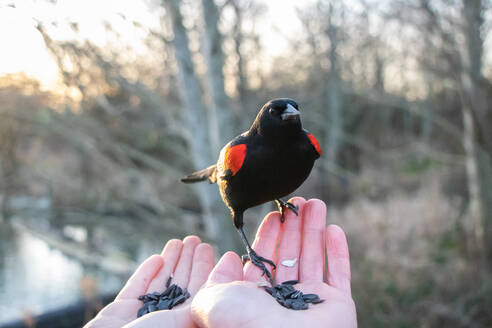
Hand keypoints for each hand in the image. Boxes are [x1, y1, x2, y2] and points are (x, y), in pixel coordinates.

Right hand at [84, 236, 213, 327]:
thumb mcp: (184, 321)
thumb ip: (201, 301)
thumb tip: (224, 279)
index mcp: (184, 320)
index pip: (199, 289)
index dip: (204, 267)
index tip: (207, 247)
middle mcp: (165, 318)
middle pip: (181, 283)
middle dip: (188, 260)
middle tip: (194, 239)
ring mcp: (143, 315)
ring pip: (160, 284)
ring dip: (170, 261)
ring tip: (178, 241)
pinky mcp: (120, 312)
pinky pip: (136, 288)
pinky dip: (146, 273)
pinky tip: (156, 259)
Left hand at [191, 198, 356, 327]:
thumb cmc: (243, 324)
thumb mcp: (212, 299)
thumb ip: (217, 278)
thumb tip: (229, 258)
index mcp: (257, 297)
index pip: (265, 259)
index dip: (270, 234)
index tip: (274, 214)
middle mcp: (284, 299)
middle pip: (291, 254)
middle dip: (294, 226)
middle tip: (298, 202)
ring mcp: (312, 303)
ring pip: (315, 258)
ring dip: (315, 230)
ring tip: (316, 204)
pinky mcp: (338, 306)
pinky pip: (340, 273)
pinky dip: (338, 251)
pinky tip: (335, 229)